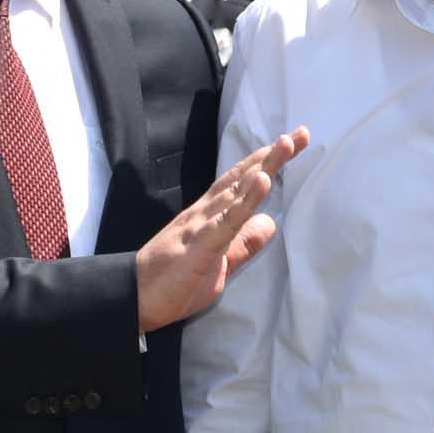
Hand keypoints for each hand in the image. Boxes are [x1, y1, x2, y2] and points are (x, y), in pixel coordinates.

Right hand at [136, 130, 306, 333]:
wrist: (133, 299)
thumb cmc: (173, 284)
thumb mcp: (220, 265)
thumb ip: (244, 244)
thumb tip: (270, 222)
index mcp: (209, 216)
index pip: (241, 183)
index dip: (266, 162)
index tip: (293, 143)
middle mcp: (205, 213)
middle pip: (242, 178)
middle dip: (272, 156)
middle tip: (300, 134)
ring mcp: (201, 226)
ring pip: (236, 192)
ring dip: (262, 168)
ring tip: (286, 146)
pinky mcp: (199, 246)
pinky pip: (226, 221)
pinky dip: (245, 201)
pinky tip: (261, 182)